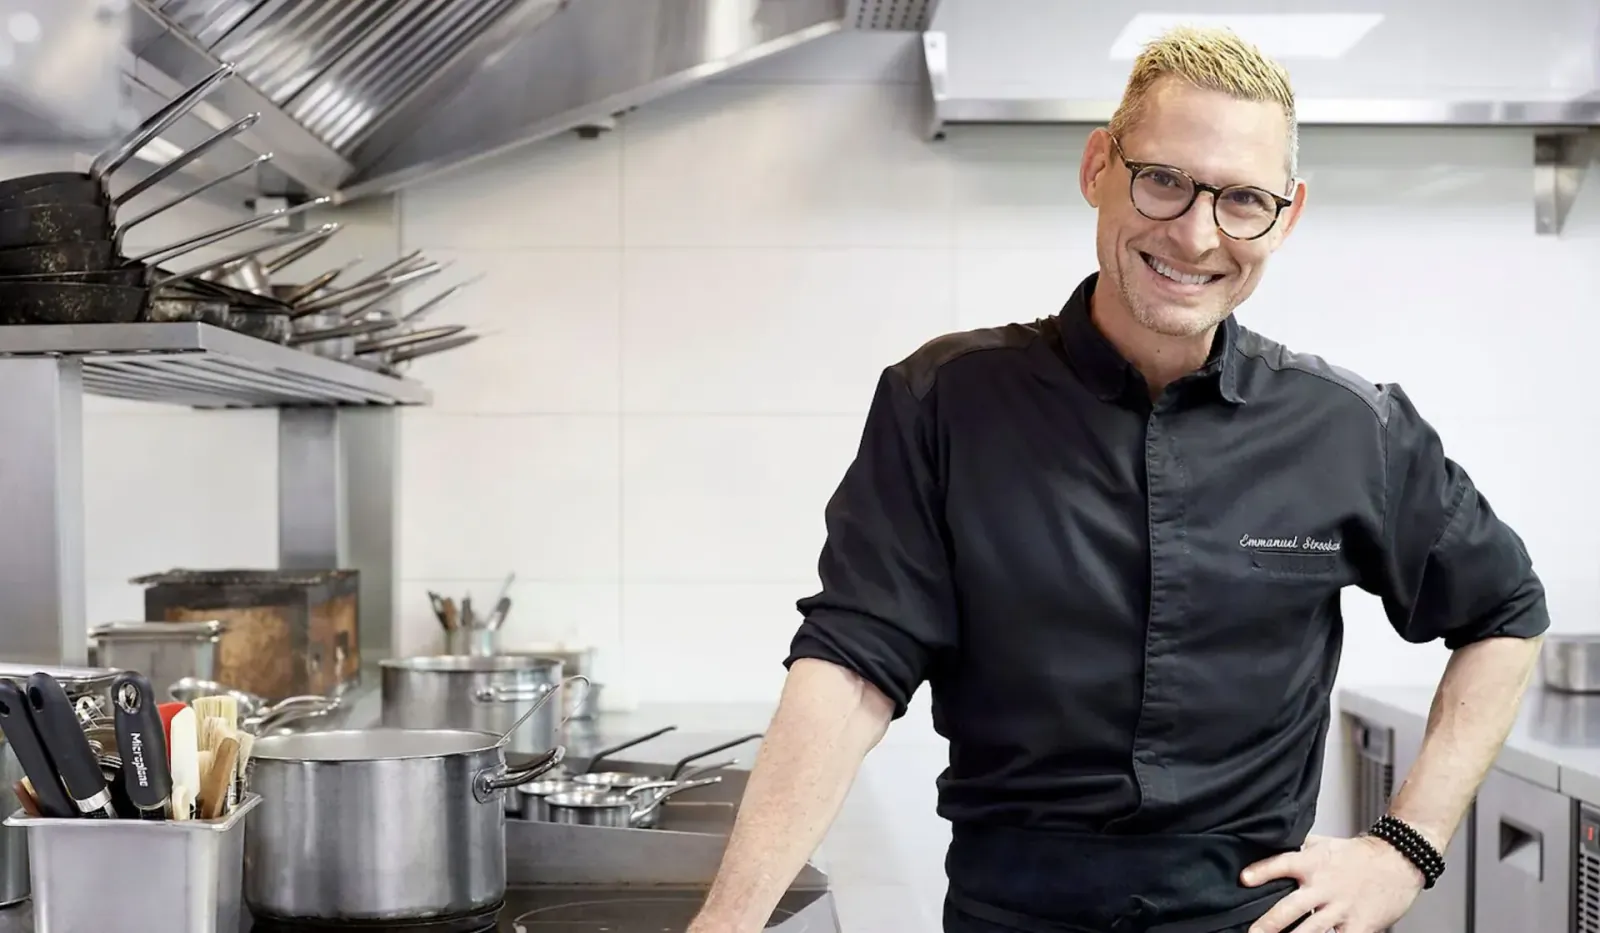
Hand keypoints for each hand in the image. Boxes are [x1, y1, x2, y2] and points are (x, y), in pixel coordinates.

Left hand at [1240, 834, 1423, 932]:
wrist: (1398, 861)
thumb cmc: (1358, 855)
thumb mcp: (1323, 844)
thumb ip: (1298, 848)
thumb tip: (1269, 843)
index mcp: (1313, 863)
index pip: (1282, 863)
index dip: (1262, 871)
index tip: (1244, 879)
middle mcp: (1324, 886)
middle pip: (1291, 907)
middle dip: (1269, 923)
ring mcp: (1341, 908)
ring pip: (1312, 930)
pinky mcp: (1360, 925)